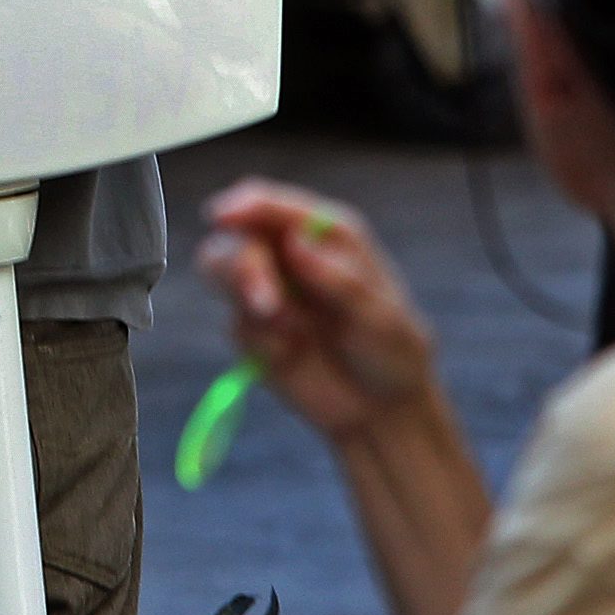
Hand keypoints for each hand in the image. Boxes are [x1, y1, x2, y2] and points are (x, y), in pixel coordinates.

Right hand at [197, 180, 441, 445]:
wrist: (380, 410)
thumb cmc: (392, 351)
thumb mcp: (379, 316)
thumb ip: (338, 279)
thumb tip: (295, 241)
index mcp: (326, 236)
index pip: (273, 206)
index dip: (244, 205)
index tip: (223, 215)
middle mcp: (290, 255)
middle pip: (239, 236)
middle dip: (244, 265)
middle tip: (267, 303)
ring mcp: (269, 292)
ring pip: (222, 270)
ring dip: (243, 294)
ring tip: (284, 329)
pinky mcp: (253, 331)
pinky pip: (235, 324)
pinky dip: (259, 340)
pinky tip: (291, 355)